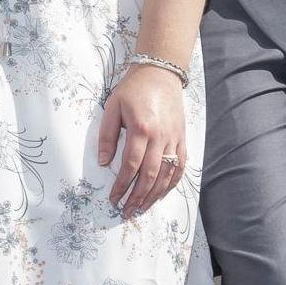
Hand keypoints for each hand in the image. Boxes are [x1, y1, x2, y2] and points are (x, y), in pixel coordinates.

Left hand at [98, 64, 186, 219]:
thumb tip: (104, 162)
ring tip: (141, 208)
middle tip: (126, 211)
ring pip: (166, 175)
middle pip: (150, 175)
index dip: (121, 185)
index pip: (131, 165)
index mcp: (141, 128)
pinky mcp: (182, 138)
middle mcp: (161, 137)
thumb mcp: (112, 107)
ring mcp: (174, 139)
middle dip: (137, 197)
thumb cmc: (133, 89)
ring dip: (154, 195)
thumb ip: (107, 135)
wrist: (160, 73)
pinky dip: (172, 183)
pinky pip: (180, 166)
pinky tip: (162, 194)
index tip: (113, 198)